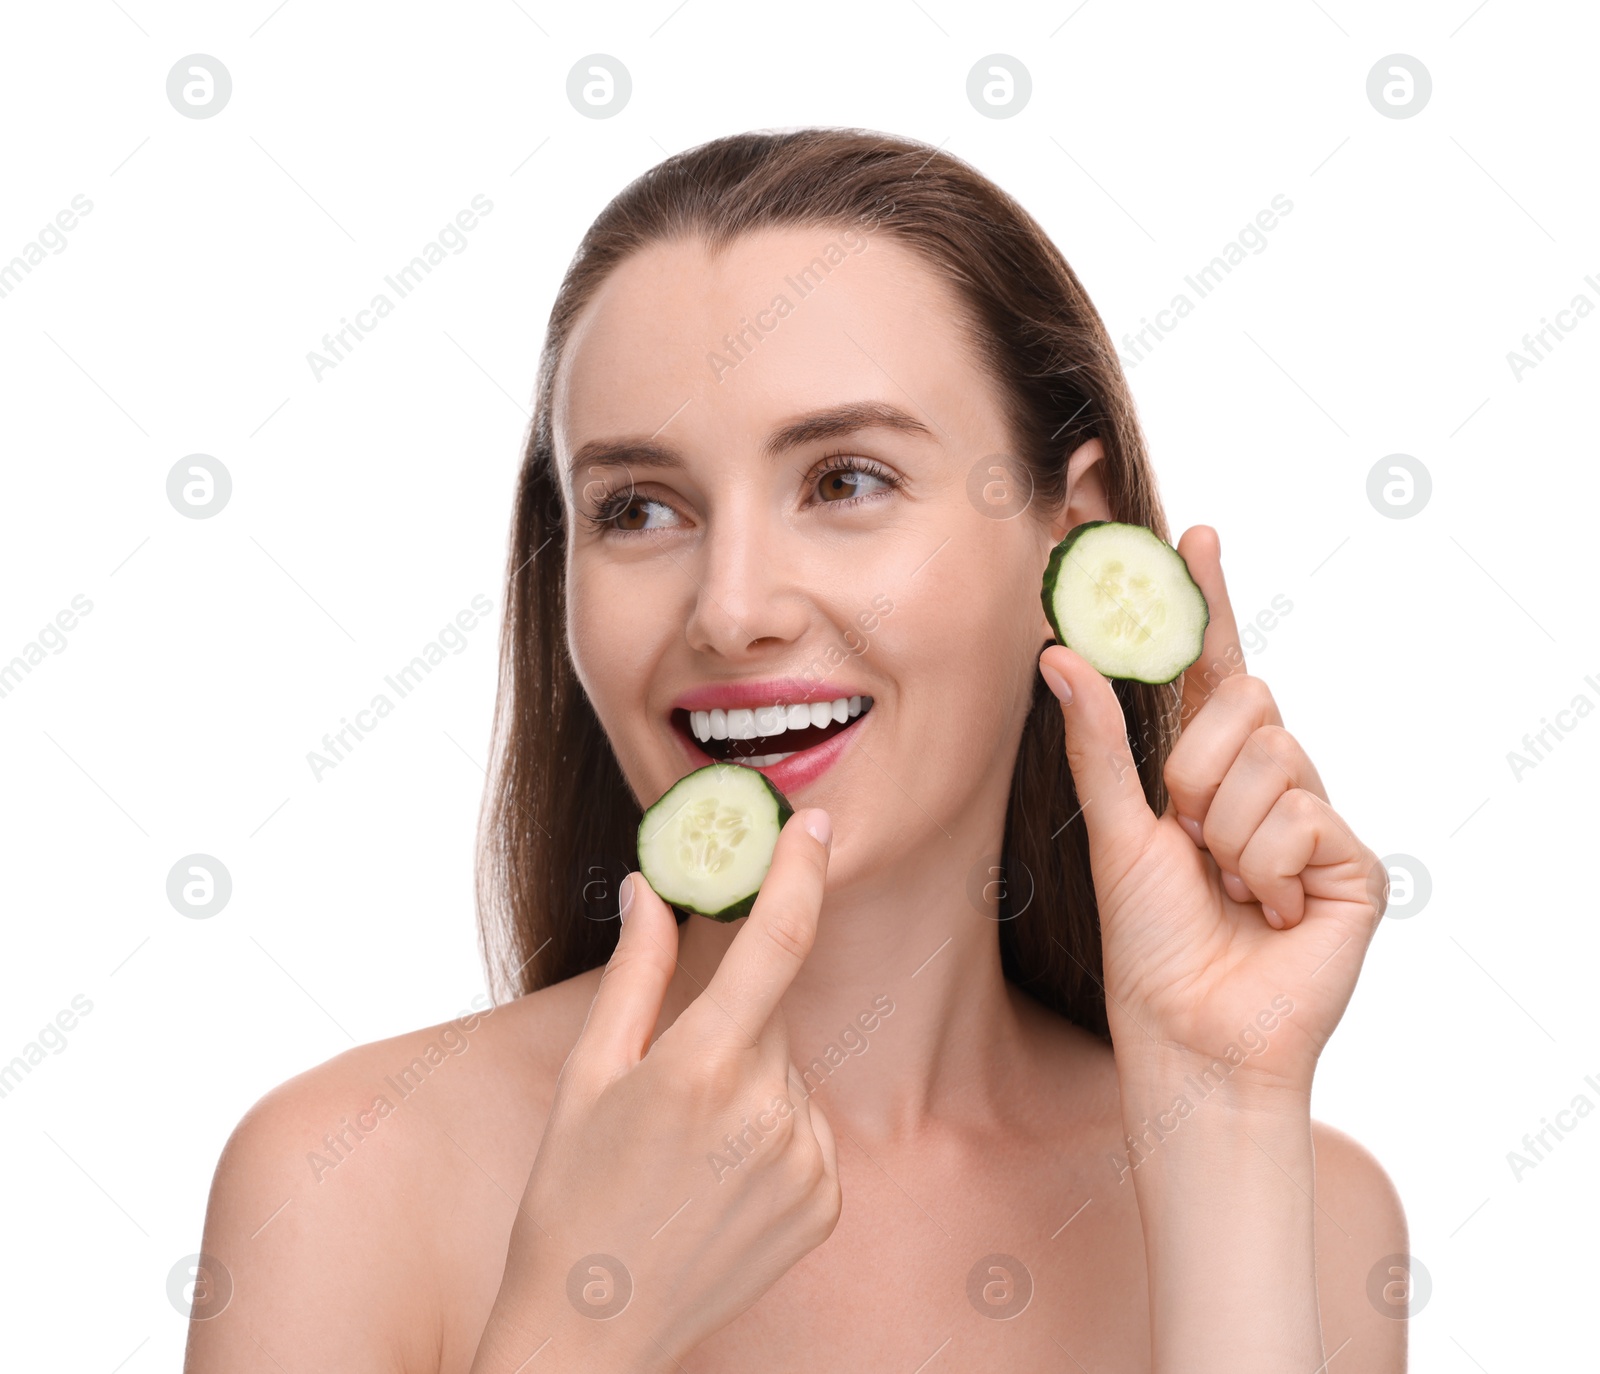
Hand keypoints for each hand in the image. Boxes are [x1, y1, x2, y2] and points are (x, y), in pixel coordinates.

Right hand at [475, 810, 840, 1371]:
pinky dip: (772, 1135)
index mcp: (702, 1066)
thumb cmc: (570, 1195)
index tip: (812, 824)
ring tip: (686, 1152)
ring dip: (749, 1085)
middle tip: (668, 1088)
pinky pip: (807, 1129)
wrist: (592, 1330)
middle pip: (769, 1016)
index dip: (799, 870)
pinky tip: (718, 1182)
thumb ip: (636, 971)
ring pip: (788, 1073)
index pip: (777, 940)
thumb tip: (652, 887)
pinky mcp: (828, 1201)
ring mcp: (805, 1161)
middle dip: (728, 1025)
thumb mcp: (589, 1073)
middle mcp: (768, 1110)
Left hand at [1038, 526, 1386, 1097]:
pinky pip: (1304, 815)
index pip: (1212, 670)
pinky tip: (1269, 913)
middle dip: (1196, 768)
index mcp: (1208, 772)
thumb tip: (1058, 651)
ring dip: (1227, 829)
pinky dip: (1266, 867)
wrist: (1192, 1036)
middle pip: (1246, 702)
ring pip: (1275, 755)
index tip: (1196, 534)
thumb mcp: (1116, 829)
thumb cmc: (1150, 944)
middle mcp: (1268, 783)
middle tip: (1187, 837)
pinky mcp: (1352, 864)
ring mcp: (1314, 820)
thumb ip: (1097, 740)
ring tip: (1227, 886)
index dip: (1206, 603)